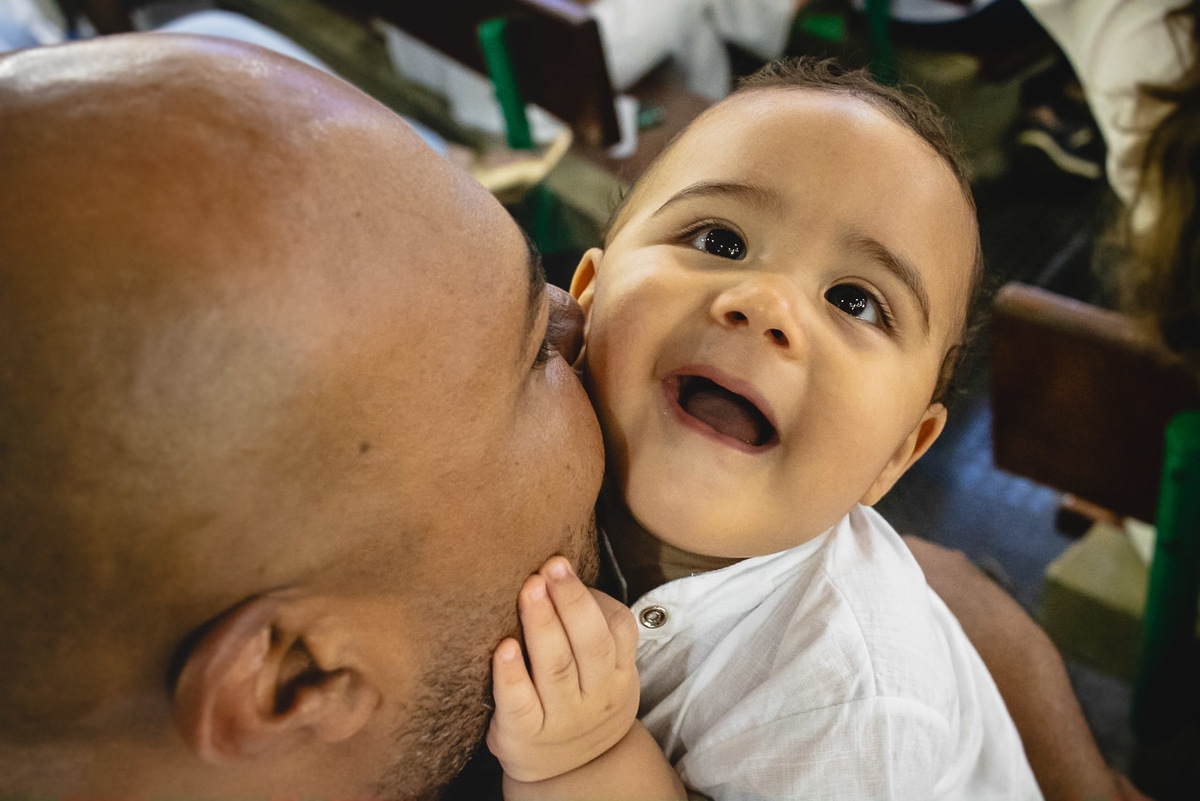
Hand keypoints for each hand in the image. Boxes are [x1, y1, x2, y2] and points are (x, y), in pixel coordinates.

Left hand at [487, 556, 639, 783]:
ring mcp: (563, 718)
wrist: (572, 774)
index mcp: (619, 673)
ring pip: (556, 668)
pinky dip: (512, 675)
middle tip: (549, 567)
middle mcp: (596, 695)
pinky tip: (503, 647)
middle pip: (589, 643)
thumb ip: (592, 627)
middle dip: (570, 601)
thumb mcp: (606, 672)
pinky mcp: (525, 736)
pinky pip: (520, 704)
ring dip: (542, 624)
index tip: (559, 563)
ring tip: (529, 589)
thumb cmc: (582, 701)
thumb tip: (557, 570)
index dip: (591, 597)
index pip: (618, 630)